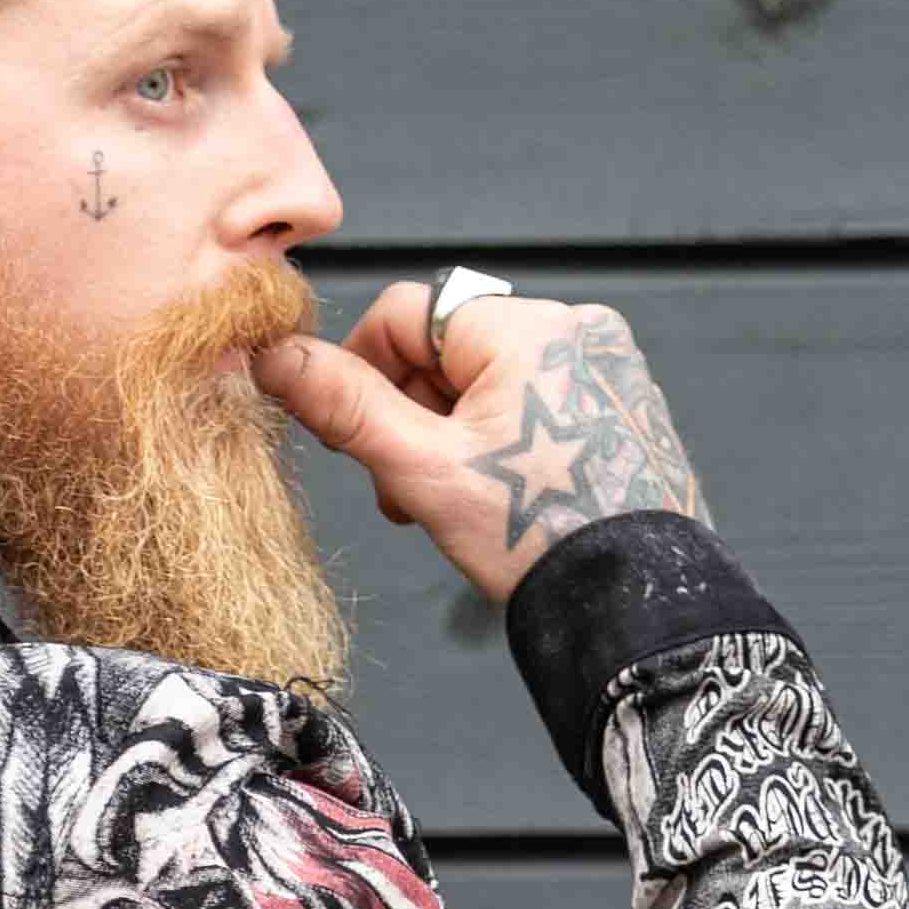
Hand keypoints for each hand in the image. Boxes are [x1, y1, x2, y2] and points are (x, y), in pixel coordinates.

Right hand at [253, 285, 712, 609]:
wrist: (630, 596)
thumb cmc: (538, 533)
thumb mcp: (422, 468)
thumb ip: (345, 405)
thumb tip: (278, 357)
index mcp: (524, 327)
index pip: (405, 312)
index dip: (361, 371)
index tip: (351, 434)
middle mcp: (573, 328)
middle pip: (447, 347)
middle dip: (410, 414)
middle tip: (404, 487)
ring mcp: (603, 365)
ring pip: (488, 379)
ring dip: (449, 434)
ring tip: (450, 502)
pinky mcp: (620, 403)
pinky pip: (534, 401)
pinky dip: (501, 440)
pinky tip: (499, 497)